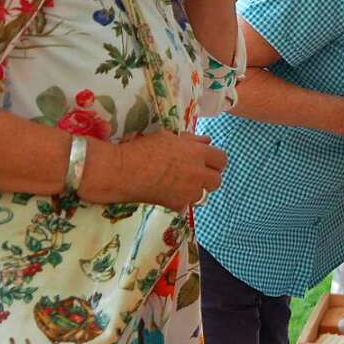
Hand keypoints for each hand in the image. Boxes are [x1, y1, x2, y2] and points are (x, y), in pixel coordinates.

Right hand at [85, 132, 226, 210]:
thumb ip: (191, 141)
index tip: (206, 162)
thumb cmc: (142, 148)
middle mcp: (198, 173)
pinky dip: (179, 202)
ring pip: (202, 195)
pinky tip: (167, 195)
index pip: (221, 159)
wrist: (121, 171)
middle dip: (208, 178)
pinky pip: (185, 206)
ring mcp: (188, 191)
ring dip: (193, 191)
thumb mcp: (168, 137)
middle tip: (195, 176)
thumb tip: (207, 140)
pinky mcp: (177, 205)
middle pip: (217, 180)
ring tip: (177, 185)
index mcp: (197, 153)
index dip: (215, 161)